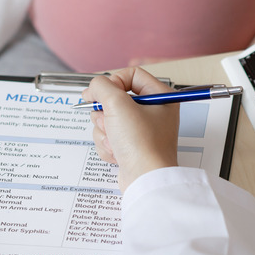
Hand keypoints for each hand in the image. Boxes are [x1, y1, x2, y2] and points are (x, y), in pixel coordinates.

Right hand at [83, 67, 178, 190]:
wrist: (145, 179)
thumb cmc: (141, 143)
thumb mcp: (117, 104)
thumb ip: (101, 87)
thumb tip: (94, 87)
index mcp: (160, 96)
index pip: (131, 75)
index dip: (112, 81)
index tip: (99, 93)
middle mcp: (153, 111)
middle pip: (115, 98)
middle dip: (106, 113)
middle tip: (110, 122)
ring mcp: (142, 130)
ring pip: (108, 119)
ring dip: (105, 131)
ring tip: (116, 141)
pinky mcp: (131, 145)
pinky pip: (109, 136)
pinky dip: (108, 145)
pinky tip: (118, 153)